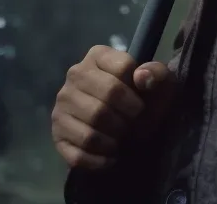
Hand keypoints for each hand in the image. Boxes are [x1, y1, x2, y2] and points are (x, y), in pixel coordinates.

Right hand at [51, 45, 176, 170]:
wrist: (130, 124)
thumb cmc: (145, 98)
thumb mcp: (159, 83)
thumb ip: (157, 73)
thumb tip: (141, 77)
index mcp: (98, 55)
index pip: (122, 67)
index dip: (136, 91)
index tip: (140, 103)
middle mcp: (75, 75)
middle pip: (106, 97)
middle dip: (127, 116)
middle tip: (132, 123)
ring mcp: (61, 106)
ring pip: (90, 129)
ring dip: (114, 140)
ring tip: (122, 138)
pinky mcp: (57, 135)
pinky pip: (78, 154)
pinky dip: (100, 160)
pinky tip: (111, 156)